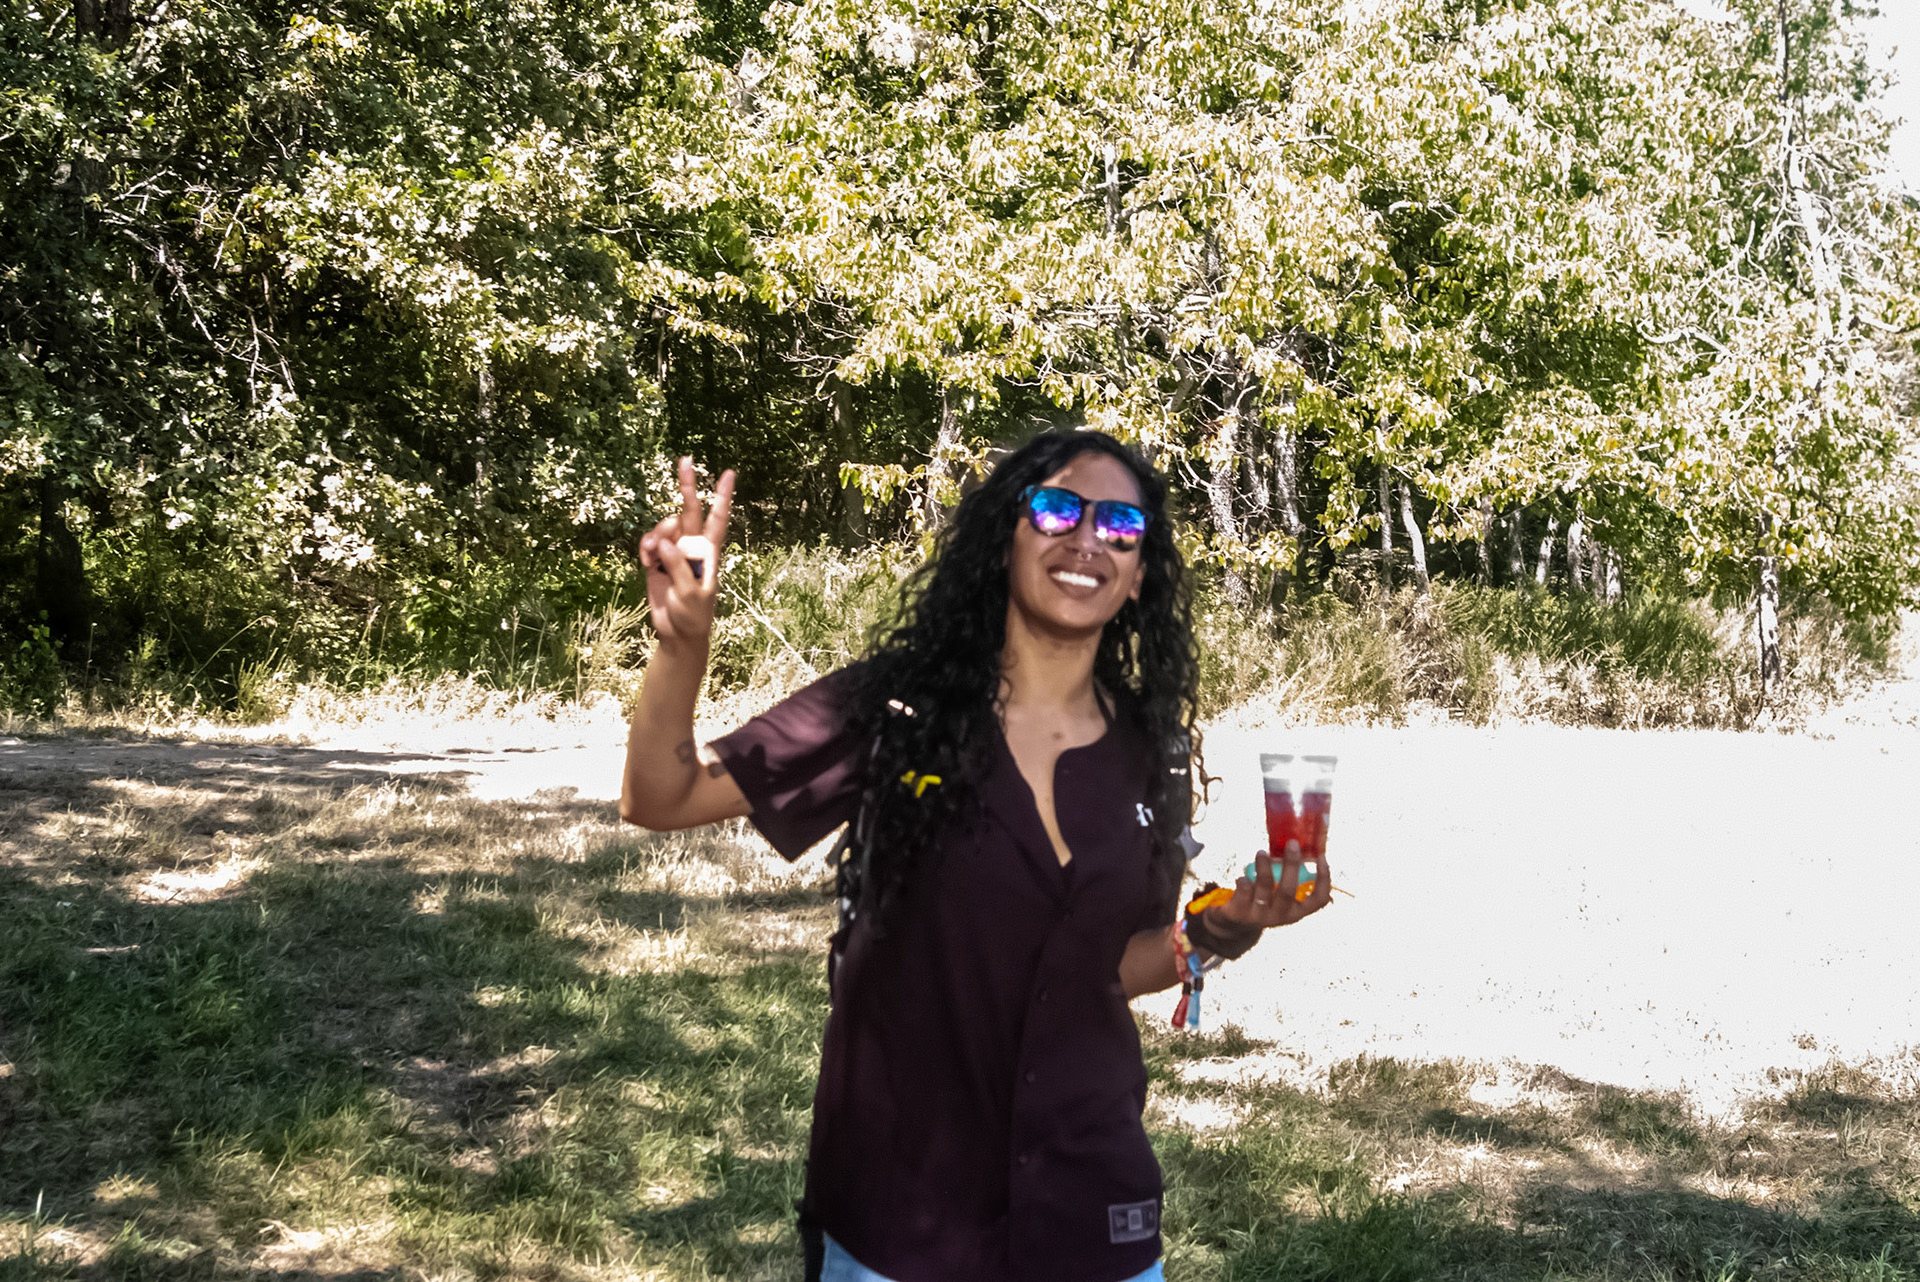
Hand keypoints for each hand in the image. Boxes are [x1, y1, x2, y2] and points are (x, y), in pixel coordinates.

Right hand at [639, 457, 734, 650]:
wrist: (676, 633)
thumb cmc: (693, 615)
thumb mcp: (690, 594)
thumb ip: (679, 567)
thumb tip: (665, 543)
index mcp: (709, 552)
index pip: (717, 518)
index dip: (722, 496)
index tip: (728, 472)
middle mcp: (693, 547)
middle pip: (690, 509)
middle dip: (687, 485)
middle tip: (686, 460)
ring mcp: (674, 552)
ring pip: (665, 526)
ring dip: (657, 533)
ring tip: (654, 553)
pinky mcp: (657, 561)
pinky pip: (650, 543)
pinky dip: (646, 548)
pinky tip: (647, 560)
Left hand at [1208, 840, 1333, 932]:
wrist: (1236, 924)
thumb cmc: (1264, 901)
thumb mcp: (1279, 895)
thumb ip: (1288, 876)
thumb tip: (1296, 842)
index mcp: (1297, 911)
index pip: (1319, 900)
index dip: (1324, 879)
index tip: (1322, 856)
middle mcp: (1281, 915)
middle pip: (1288, 891)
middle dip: (1291, 865)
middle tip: (1292, 843)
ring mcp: (1260, 916)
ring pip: (1264, 888)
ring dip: (1264, 868)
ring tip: (1262, 852)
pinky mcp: (1240, 913)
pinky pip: (1243, 893)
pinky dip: (1244, 881)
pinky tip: (1242, 876)